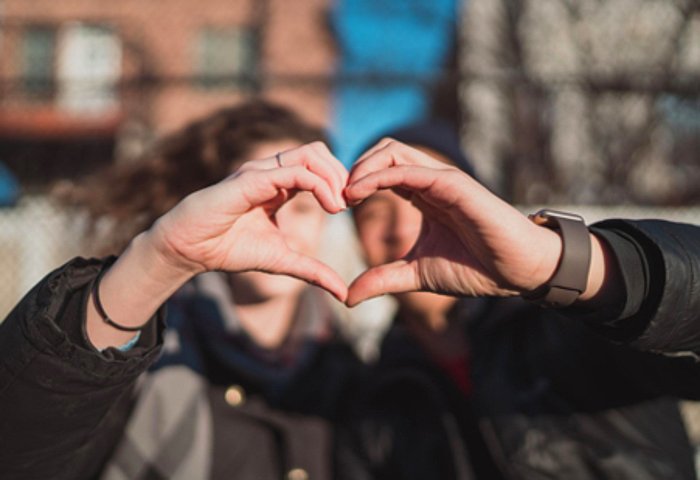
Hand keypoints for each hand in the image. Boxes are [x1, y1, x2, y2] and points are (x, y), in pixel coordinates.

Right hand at [148, 142, 348, 300]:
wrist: (189, 250)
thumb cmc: (228, 249)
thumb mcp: (282, 261)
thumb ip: (312, 271)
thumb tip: (343, 294)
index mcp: (279, 185)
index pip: (319, 166)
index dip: (340, 182)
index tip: (353, 207)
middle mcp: (271, 171)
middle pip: (319, 151)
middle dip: (342, 174)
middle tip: (351, 203)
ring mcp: (261, 172)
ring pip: (310, 154)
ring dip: (333, 176)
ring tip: (340, 205)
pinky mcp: (251, 180)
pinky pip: (294, 172)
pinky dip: (319, 185)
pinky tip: (330, 207)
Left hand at [344, 140, 562, 305]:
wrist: (516, 271)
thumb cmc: (475, 268)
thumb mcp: (416, 274)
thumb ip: (383, 279)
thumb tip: (347, 297)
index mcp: (422, 195)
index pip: (381, 170)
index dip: (355, 182)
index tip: (334, 206)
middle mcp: (430, 181)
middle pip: (384, 151)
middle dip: (354, 167)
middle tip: (335, 197)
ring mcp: (442, 179)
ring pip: (393, 151)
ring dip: (362, 167)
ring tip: (344, 194)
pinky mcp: (453, 184)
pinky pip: (409, 170)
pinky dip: (379, 176)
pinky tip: (359, 193)